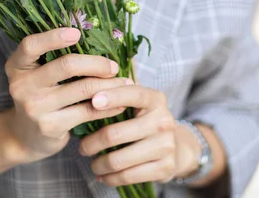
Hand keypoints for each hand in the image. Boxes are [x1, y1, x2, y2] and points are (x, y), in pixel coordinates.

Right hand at [3, 27, 130, 164]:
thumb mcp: (35, 73)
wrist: (24, 136)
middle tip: (113, 66)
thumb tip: (94, 36)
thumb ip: (53, 55)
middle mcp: (21, 85)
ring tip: (124, 83)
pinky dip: (108, 106)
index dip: (54, 37)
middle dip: (96, 63)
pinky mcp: (50, 126)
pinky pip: (87, 111)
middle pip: (66, 65)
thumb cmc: (38, 94)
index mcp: (17, 65)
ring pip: (82, 88)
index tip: (77, 33)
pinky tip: (120, 104)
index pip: (31, 45)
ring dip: (108, 85)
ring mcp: (35, 107)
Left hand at [78, 84, 201, 186]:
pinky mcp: (165, 168)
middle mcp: (164, 120)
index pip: (133, 94)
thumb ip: (120, 91)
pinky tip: (103, 175)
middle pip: (117, 133)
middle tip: (82, 147)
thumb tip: (90, 81)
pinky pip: (129, 176)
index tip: (93, 101)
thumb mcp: (139, 102)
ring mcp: (166, 145)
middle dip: (93, 143)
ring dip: (99, 163)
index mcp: (156, 99)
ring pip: (120, 159)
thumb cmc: (146, 119)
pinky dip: (111, 178)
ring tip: (91, 162)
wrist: (176, 147)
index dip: (112, 97)